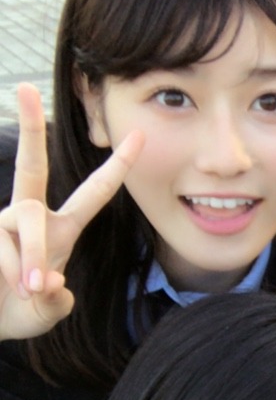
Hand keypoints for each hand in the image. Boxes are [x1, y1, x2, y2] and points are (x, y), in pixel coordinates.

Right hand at [0, 83, 141, 340]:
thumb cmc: (18, 312)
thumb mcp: (49, 310)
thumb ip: (56, 298)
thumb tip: (47, 280)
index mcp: (60, 230)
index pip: (93, 193)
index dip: (116, 167)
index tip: (138, 135)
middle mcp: (27, 217)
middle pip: (32, 167)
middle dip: (27, 127)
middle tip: (26, 87)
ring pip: (25, 227)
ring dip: (29, 263)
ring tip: (27, 289)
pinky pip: (1, 248)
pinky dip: (9, 273)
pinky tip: (5, 285)